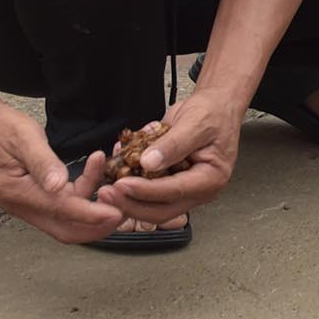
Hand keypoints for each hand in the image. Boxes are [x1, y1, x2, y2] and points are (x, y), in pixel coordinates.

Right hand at [0, 104, 132, 246]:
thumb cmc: (1, 127)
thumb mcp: (24, 138)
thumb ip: (43, 162)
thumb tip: (59, 185)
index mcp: (17, 193)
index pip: (61, 211)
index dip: (91, 214)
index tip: (117, 212)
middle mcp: (21, 206)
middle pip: (66, 230)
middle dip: (97, 225)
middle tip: (124, 211)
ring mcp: (27, 204)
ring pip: (67, 219)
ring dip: (93, 206)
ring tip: (112, 183)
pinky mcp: (35, 197)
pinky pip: (64, 204)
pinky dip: (83, 192)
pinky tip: (95, 169)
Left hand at [96, 87, 240, 225]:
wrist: (214, 108)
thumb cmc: (212, 114)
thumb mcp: (195, 123)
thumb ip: (173, 144)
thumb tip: (149, 163)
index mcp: (210, 178)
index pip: (175, 191)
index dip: (146, 190)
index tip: (122, 184)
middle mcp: (197, 190)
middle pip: (161, 210)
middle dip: (131, 204)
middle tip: (106, 194)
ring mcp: (183, 190)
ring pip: (151, 206)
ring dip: (126, 200)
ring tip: (104, 187)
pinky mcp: (169, 184)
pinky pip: (147, 191)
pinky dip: (129, 183)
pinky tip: (114, 170)